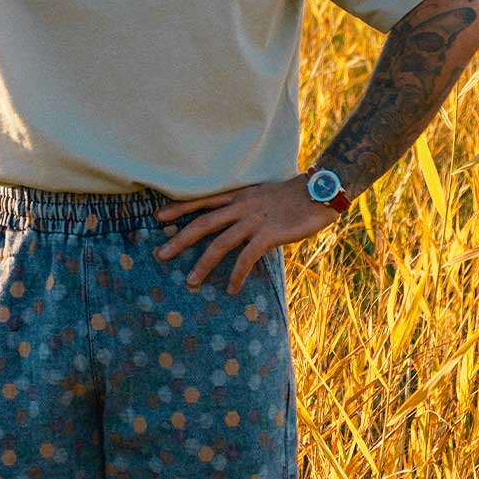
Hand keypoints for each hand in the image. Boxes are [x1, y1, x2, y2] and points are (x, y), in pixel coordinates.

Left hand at [152, 176, 339, 294]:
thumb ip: (248, 208)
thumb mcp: (264, 196)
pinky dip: (237, 274)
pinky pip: (247, 257)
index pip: (202, 200)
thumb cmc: (296, 195)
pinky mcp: (269, 234)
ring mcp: (254, 220)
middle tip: (160, 255)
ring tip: (190, 282)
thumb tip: (236, 223)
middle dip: (180, 239)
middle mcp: (241, 207)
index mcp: (239, 196)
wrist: (321, 189)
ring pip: (220, 243)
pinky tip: (231, 288)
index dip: (179, 208)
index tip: (158, 218)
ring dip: (203, 264)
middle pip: (203, 223)